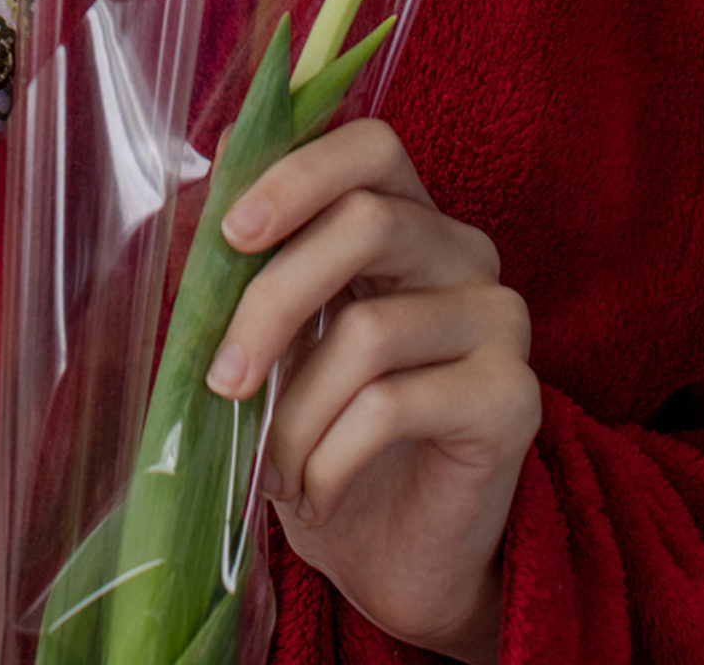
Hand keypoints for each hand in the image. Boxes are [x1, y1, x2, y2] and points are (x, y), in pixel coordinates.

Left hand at [205, 116, 539, 664]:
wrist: (395, 556)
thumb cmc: (326, 432)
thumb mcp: (282, 343)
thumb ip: (257, 271)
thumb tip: (192, 208)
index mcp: (408, 217)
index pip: (370, 147)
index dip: (299, 174)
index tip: (233, 232)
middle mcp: (464, 253)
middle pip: (368, 223)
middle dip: (273, 300)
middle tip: (222, 378)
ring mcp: (499, 320)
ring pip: (370, 330)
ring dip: (294, 412)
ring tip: (268, 470)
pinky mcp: (511, 398)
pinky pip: (394, 405)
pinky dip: (330, 456)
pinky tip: (313, 492)